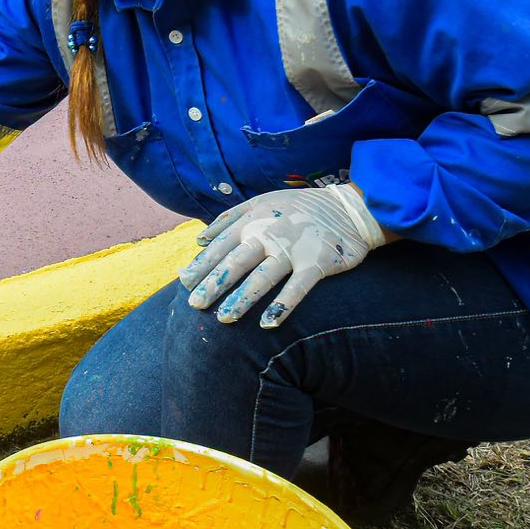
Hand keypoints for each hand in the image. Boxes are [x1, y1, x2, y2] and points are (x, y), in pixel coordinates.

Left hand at [178, 184, 386, 329]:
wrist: (346, 208)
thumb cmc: (296, 209)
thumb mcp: (260, 203)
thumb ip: (228, 219)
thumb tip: (199, 239)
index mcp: (252, 220)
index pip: (220, 246)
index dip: (201, 265)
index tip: (183, 283)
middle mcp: (269, 234)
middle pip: (235, 262)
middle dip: (213, 284)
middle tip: (194, 305)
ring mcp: (293, 248)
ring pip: (262, 277)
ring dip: (242, 299)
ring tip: (224, 318)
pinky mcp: (317, 262)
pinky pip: (298, 287)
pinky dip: (283, 305)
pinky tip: (267, 324)